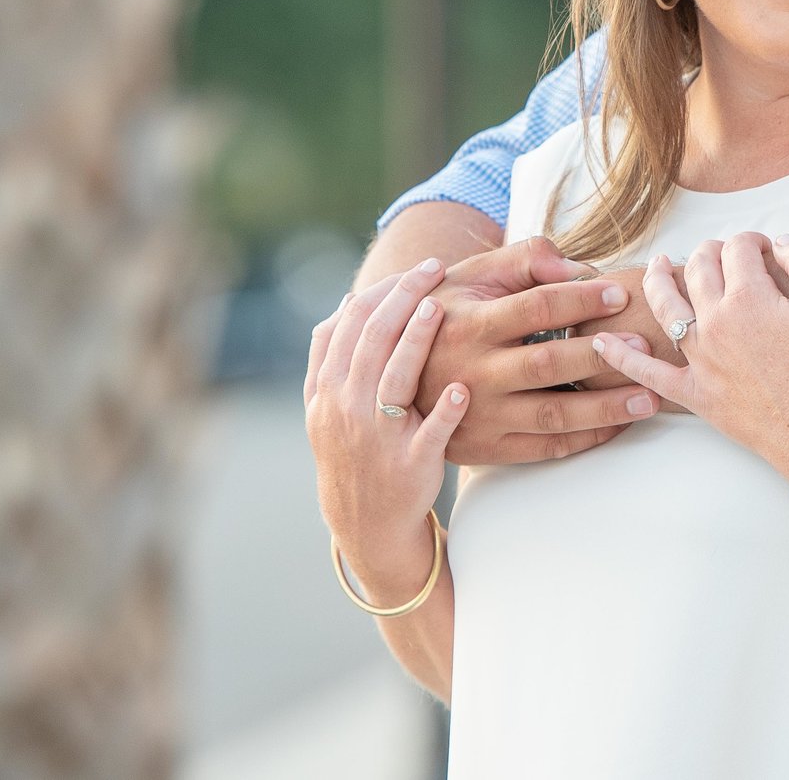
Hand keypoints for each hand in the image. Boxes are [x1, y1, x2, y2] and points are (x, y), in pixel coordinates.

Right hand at [305, 261, 464, 604]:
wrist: (364, 522)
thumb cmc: (352, 450)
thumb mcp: (327, 405)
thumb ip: (331, 355)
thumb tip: (347, 300)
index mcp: (328, 389)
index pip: (351, 324)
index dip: (383, 290)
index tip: (415, 267)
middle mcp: (347, 409)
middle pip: (372, 341)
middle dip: (402, 298)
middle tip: (434, 269)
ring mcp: (377, 438)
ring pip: (394, 380)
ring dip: (415, 342)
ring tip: (439, 309)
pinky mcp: (409, 466)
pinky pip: (428, 434)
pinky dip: (444, 411)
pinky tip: (462, 388)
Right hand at [412, 235, 658, 464]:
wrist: (391, 376)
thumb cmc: (446, 313)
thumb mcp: (471, 276)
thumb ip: (526, 260)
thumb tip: (577, 268)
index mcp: (468, 323)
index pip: (535, 308)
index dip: (580, 299)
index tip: (619, 293)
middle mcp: (472, 372)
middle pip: (547, 364)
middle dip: (601, 356)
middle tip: (644, 348)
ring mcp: (479, 415)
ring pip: (552, 414)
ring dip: (604, 407)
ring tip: (648, 397)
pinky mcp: (486, 448)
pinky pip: (543, 447)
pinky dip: (585, 439)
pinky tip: (618, 425)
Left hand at [594, 231, 788, 472]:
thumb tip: (783, 241)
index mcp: (748, 296)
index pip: (740, 248)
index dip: (754, 241)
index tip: (767, 250)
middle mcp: (715, 322)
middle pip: (701, 268)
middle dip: (713, 251)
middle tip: (725, 252)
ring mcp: (699, 358)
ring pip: (666, 307)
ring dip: (658, 280)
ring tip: (657, 264)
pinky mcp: (693, 392)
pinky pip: (647, 373)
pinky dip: (622, 357)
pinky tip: (602, 343)